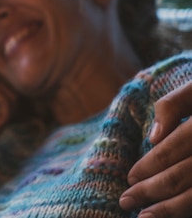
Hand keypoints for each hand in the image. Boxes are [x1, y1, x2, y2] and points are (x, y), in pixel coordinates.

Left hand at [119, 81, 191, 217]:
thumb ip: (173, 104)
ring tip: (144, 217)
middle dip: (151, 191)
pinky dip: (187, 211)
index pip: (176, 146)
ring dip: (170, 210)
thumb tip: (153, 137)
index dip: (150, 163)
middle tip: (125, 201)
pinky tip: (171, 216)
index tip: (129, 177)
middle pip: (184, 175)